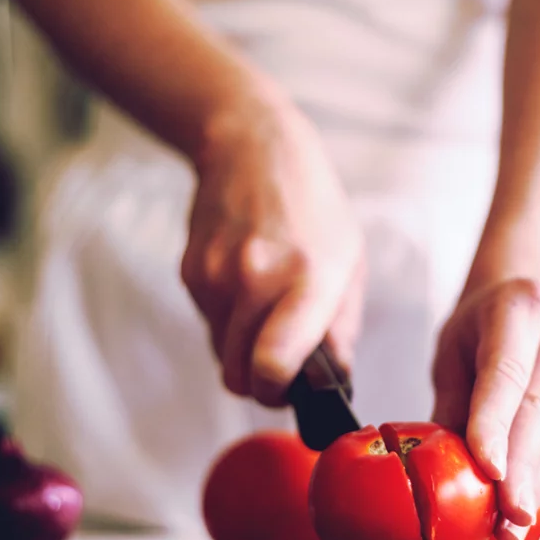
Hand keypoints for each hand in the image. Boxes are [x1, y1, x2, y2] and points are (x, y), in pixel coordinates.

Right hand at [180, 98, 365, 406]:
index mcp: (307, 279)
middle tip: (280, 363)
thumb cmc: (312, 207)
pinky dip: (226, 319)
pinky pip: (207, 323)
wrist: (251, 148)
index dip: (276, 392)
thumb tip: (335, 381)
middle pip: (238, 375)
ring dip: (242, 348)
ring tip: (266, 307)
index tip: (288, 387)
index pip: (272, 364)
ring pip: (220, 353)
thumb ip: (342, 328)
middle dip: (258, 381)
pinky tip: (244, 283)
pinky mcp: (190, 272)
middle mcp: (255, 279)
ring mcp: (216, 276)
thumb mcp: (349, 260)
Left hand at [431, 278, 539, 539]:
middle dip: (522, 471)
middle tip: (504, 518)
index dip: (496, 425)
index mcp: (521, 307)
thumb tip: (441, 468)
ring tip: (509, 525)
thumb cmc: (481, 325)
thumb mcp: (452, 350)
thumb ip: (450, 403)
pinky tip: (527, 503)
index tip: (488, 472)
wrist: (530, 294)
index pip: (508, 373)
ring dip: (536, 484)